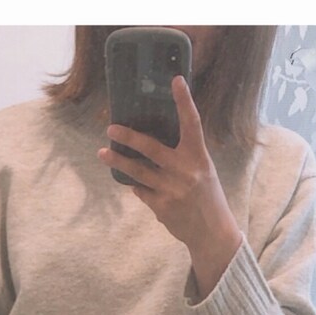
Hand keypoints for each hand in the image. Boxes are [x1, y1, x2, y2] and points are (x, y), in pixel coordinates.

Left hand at [97, 75, 242, 296]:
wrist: (212, 234)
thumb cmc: (207, 198)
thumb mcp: (203, 171)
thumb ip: (184, 156)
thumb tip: (153, 144)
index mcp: (199, 158)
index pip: (192, 124)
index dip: (184, 101)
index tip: (176, 80)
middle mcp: (185, 171)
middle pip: (151, 148)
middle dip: (128, 138)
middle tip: (111, 129)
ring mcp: (171, 190)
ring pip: (138, 172)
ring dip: (118, 162)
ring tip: (103, 154)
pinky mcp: (161, 207)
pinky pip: (142, 191)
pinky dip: (138, 187)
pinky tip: (136, 184)